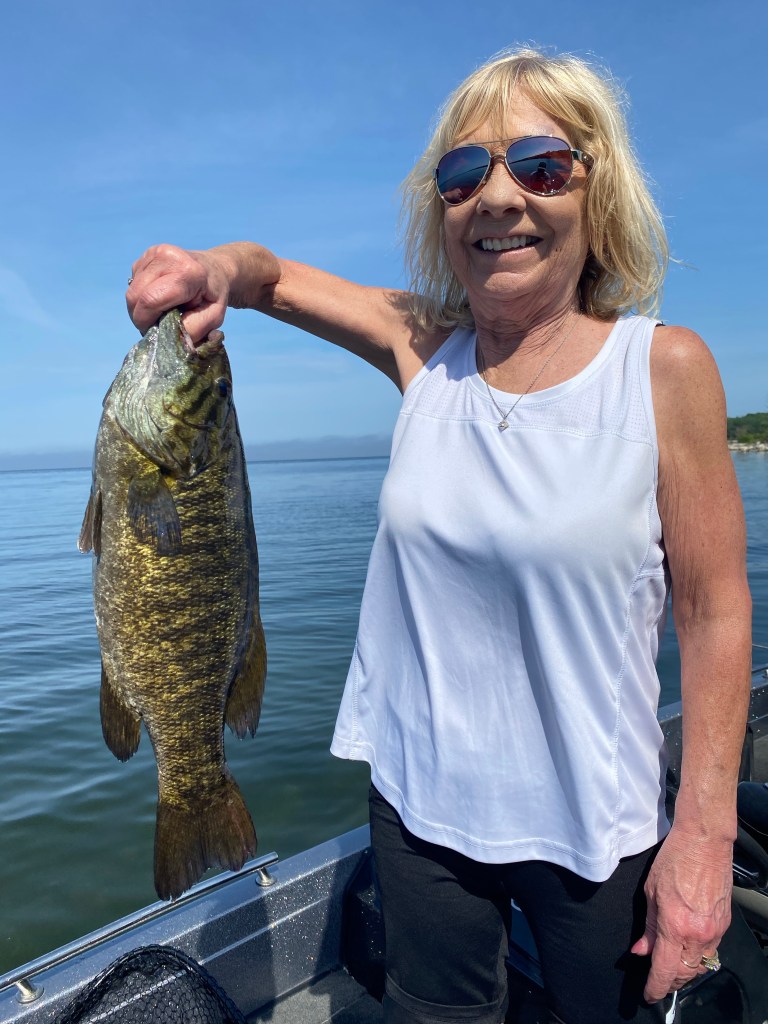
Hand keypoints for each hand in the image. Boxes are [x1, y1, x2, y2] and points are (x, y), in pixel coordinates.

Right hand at [127, 244, 231, 343]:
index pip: (150, 300)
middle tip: (156, 324)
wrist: (215, 270)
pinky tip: (160, 294)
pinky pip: (134, 281)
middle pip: (135, 295)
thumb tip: (170, 337)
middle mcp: (168, 256)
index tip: (154, 331)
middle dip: (140, 316)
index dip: (146, 321)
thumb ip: (194, 329)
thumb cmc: (214, 296)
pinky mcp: (148, 254)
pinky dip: (142, 294)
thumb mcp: (214, 317)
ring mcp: (155, 252)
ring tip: (161, 309)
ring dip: (141, 306)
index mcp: (187, 272)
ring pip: (132, 290)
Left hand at [631, 824, 731, 1001]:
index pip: (664, 970)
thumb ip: (647, 926)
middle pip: (684, 974)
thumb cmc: (675, 860)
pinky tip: (687, 951)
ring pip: (699, 965)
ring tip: (670, 970)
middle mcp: (698, 933)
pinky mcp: (724, 924)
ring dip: (685, 972)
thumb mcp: (650, 892)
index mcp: (674, 925)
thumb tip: (641, 950)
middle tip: (657, 983)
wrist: (705, 842)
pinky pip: (710, 950)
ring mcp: (714, 930)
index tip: (647, 994)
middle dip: (670, 983)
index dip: (654, 987)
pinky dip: (698, 956)